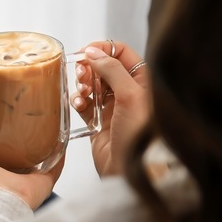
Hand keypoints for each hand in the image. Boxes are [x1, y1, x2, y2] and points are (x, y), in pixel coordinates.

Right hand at [71, 40, 150, 176]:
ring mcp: (112, 106)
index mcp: (143, 81)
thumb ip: (111, 70)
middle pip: (103, 66)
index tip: (85, 53)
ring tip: (82, 92)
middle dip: (89, 67)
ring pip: (91, 83)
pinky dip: (77, 101)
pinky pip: (83, 103)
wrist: (129, 172)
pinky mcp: (98, 120)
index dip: (102, 49)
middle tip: (82, 74)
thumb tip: (92, 52)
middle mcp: (128, 91)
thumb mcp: (130, 96)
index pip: (121, 52)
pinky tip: (78, 105)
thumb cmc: (138, 136)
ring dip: (82, 84)